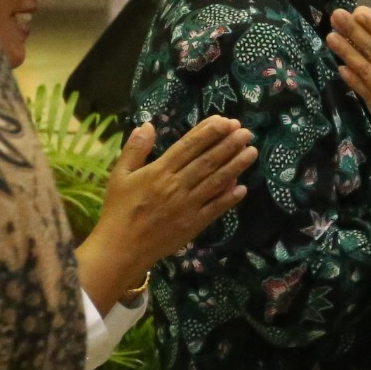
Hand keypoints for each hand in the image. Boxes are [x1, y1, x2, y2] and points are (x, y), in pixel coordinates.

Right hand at [76, 117, 255, 311]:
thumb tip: (148, 124)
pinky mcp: (193, 224)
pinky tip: (243, 188)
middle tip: (246, 132)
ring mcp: (187, 206)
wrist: (121, 248)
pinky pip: (215, 208)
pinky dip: (230, 198)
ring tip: (251, 152)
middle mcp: (176, 185)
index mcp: (159, 171)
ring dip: (235, 166)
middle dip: (228, 145)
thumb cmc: (119, 210)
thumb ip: (135, 149)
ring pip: (215, 182)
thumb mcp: (120, 175)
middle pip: (207, 161)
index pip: (188, 146)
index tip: (225, 121)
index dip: (208, 132)